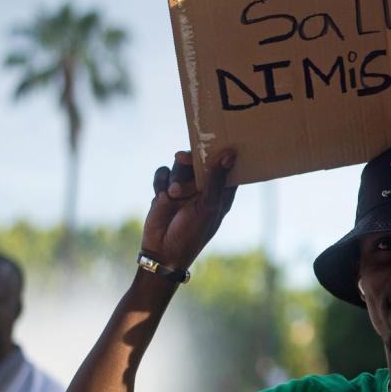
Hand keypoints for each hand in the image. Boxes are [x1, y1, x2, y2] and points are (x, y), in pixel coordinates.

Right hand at [140, 149, 237, 270]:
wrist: (162, 250)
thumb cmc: (192, 233)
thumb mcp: (208, 206)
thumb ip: (216, 179)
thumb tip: (230, 154)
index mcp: (221, 192)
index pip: (226, 166)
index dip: (223, 152)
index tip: (217, 141)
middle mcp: (203, 187)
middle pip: (199, 160)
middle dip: (190, 159)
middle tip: (182, 157)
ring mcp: (183, 188)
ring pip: (179, 166)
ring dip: (175, 178)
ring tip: (173, 195)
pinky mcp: (164, 189)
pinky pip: (163, 172)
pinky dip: (160, 181)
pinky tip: (161, 196)